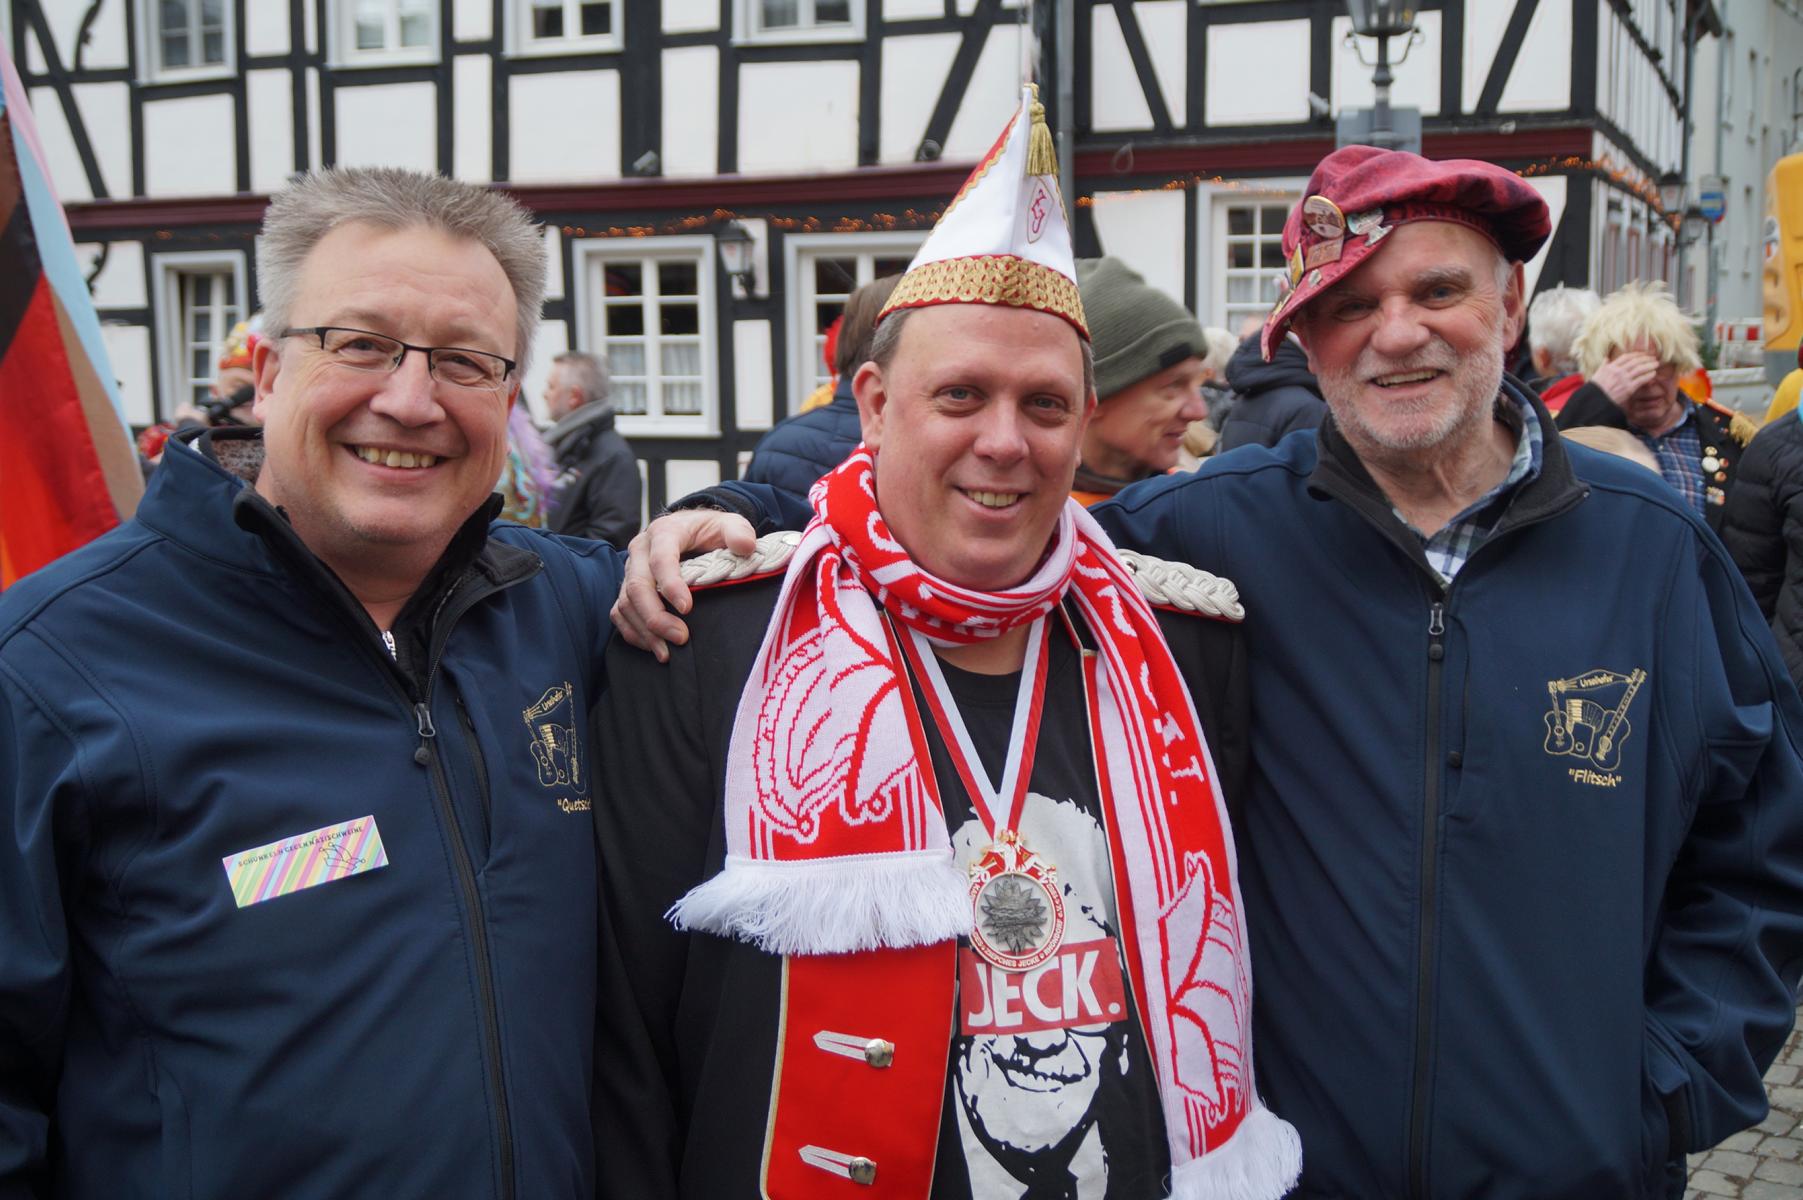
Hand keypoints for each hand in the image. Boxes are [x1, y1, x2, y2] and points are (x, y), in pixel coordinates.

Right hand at [611, 509, 757, 660]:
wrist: (692, 529)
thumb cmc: (710, 530)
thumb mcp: (729, 524)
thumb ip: (739, 532)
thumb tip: (746, 546)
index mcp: (664, 532)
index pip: (660, 559)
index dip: (670, 584)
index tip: (687, 608)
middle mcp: (640, 550)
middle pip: (636, 585)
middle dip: (655, 616)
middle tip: (681, 637)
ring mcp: (631, 570)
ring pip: (625, 603)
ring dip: (645, 630)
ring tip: (667, 652)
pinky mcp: (627, 588)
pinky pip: (620, 613)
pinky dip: (634, 632)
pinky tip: (654, 647)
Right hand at [1590, 352, 1660, 405]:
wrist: (1596, 402)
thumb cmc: (1596, 389)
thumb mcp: (1597, 374)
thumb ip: (1603, 365)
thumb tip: (1606, 358)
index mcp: (1611, 367)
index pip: (1626, 357)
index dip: (1636, 354)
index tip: (1643, 354)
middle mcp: (1618, 371)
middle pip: (1635, 361)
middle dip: (1646, 358)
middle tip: (1653, 358)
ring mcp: (1624, 379)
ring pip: (1640, 369)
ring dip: (1650, 365)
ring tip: (1656, 364)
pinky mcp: (1628, 388)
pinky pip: (1641, 379)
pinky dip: (1648, 375)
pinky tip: (1653, 374)